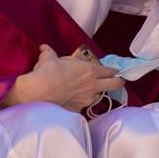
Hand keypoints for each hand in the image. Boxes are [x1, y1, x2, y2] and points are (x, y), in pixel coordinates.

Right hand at [7, 45, 124, 111]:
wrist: (40, 91)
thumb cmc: (48, 71)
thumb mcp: (49, 58)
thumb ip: (50, 53)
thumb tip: (44, 48)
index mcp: (90, 70)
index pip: (110, 71)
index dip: (113, 71)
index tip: (114, 71)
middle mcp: (92, 85)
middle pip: (115, 85)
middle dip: (119, 82)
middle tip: (117, 81)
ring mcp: (86, 99)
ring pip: (98, 97)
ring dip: (96, 93)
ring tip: (88, 92)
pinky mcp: (78, 109)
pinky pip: (83, 106)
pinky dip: (79, 103)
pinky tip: (72, 101)